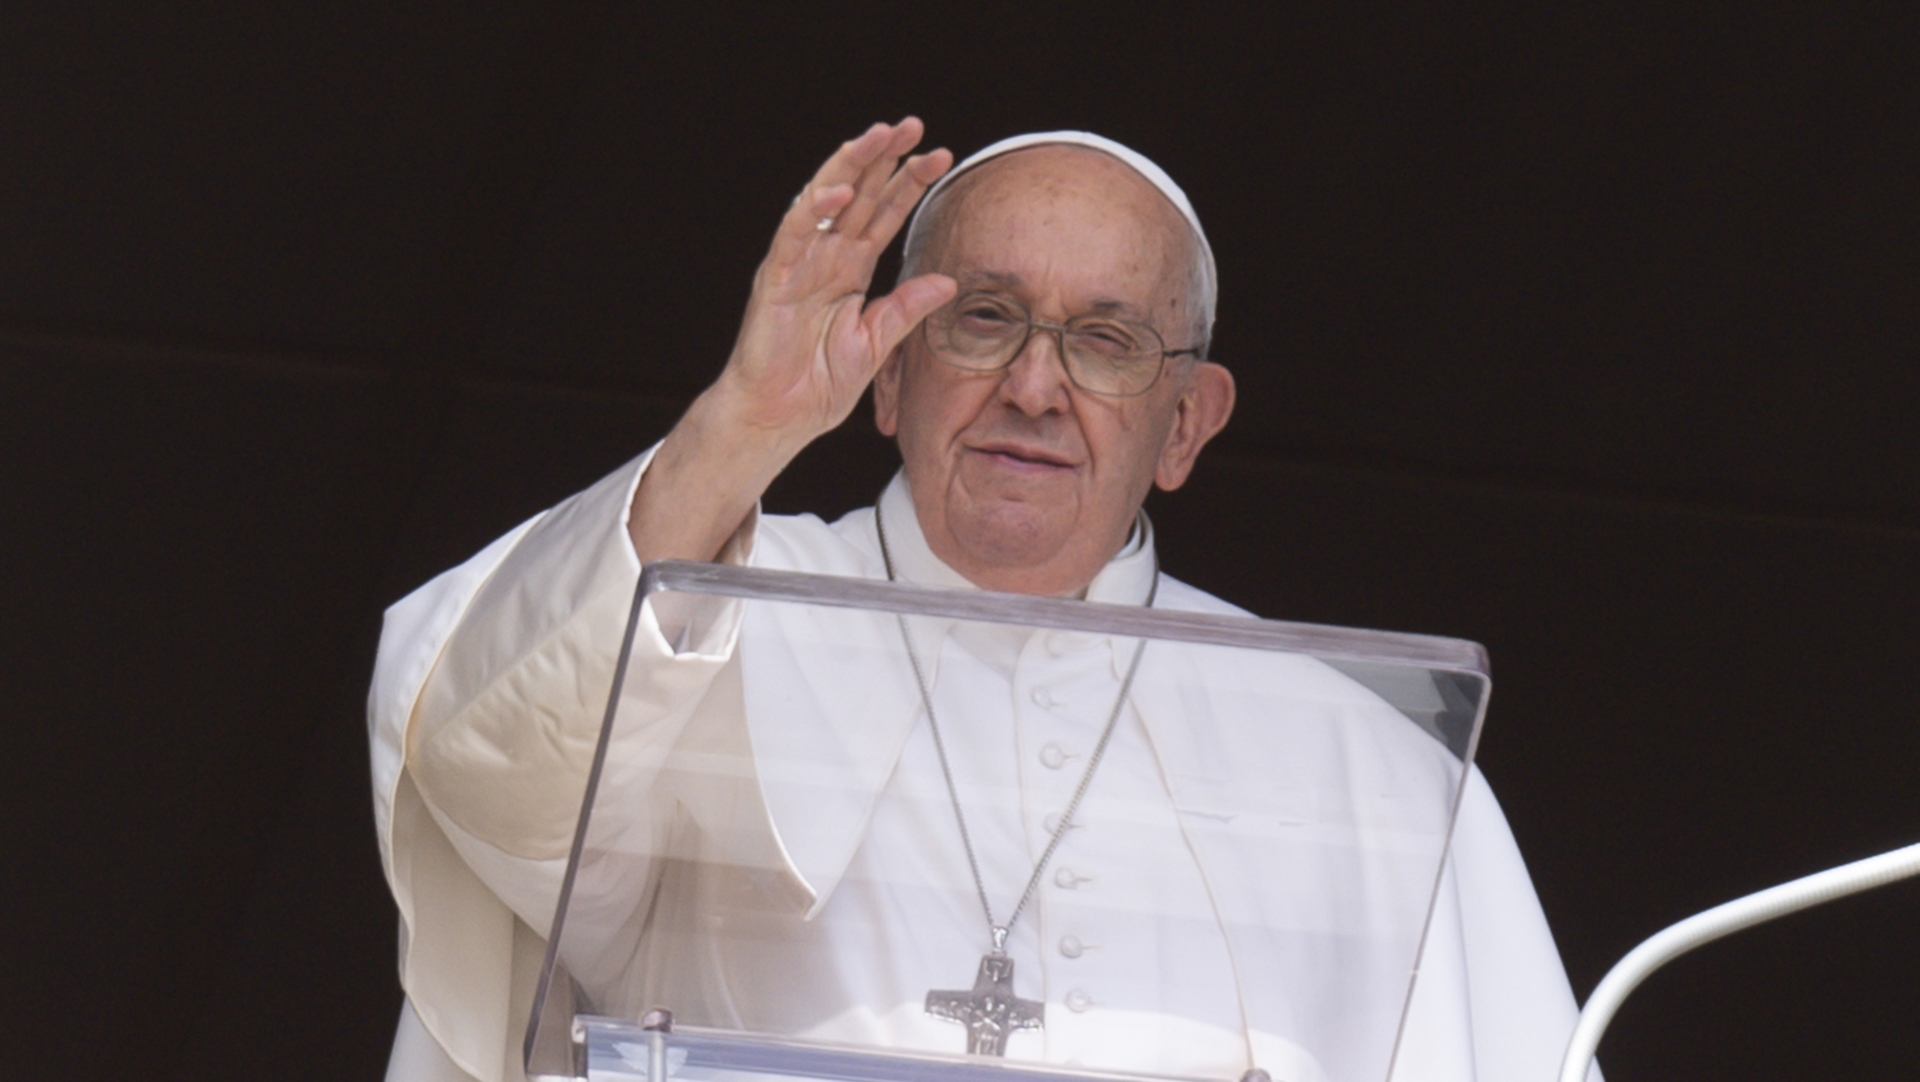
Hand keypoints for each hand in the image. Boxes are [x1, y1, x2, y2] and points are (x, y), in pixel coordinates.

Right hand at [712, 118, 956, 452]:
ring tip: (878, 137)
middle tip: (913, 125)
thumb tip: (948, 281)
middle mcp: (826, 258)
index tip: (940, 156)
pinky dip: (813, 212)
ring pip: (826, 201)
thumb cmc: (817, 384)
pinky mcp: (776, 279)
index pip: (885, 215)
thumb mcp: (877, 344)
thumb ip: (907, 309)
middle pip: (860, 196)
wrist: (779, 418)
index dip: (909, 184)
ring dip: (851, 167)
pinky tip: (838, 191)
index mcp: (851, 270)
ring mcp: (799, 264)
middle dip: (885, 159)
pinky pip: (794, 236)